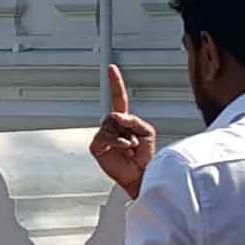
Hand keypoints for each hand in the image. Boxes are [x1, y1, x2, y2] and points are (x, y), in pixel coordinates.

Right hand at [91, 65, 156, 197]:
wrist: (142, 175)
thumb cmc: (146, 156)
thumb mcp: (147, 132)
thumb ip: (134, 120)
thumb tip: (116, 115)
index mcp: (125, 121)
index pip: (119, 98)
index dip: (116, 83)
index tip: (112, 68)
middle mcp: (113, 127)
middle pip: (115, 114)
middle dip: (128, 126)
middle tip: (135, 141)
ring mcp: (104, 136)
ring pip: (110, 125)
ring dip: (125, 138)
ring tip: (130, 148)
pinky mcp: (97, 147)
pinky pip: (105, 137)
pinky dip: (117, 142)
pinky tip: (123, 149)